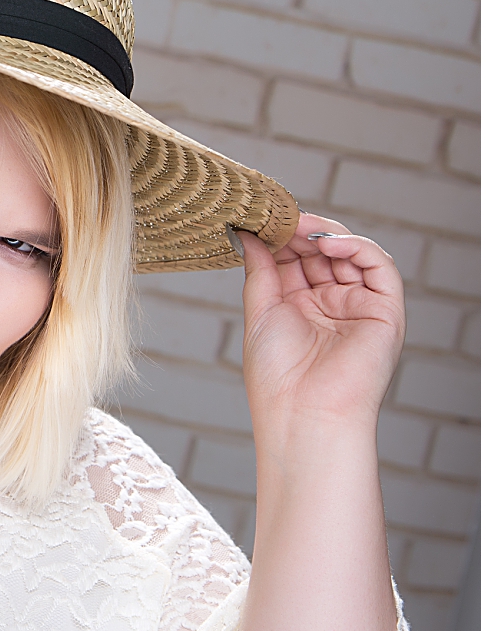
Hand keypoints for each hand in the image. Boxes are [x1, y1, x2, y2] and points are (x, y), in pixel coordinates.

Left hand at [237, 214, 405, 438]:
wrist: (304, 413)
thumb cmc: (277, 374)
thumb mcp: (260, 311)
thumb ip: (260, 269)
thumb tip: (246, 234)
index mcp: (298, 306)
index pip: (293, 258)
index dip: (279, 237)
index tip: (259, 219)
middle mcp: (329, 304)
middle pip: (320, 252)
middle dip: (300, 231)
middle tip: (279, 217)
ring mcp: (357, 306)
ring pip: (350, 253)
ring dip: (325, 234)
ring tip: (300, 228)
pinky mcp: (385, 311)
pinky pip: (379, 267)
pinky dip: (357, 247)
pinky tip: (328, 244)